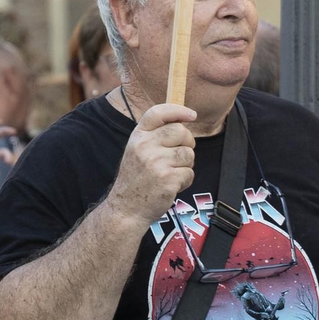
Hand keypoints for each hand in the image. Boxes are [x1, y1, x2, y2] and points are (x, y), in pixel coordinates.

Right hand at [105, 102, 196, 227]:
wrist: (126, 208)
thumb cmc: (136, 179)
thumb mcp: (137, 151)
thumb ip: (155, 136)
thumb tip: (183, 122)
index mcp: (138, 137)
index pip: (158, 112)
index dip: (177, 110)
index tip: (191, 115)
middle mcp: (145, 146)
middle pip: (181, 131)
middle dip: (187, 143)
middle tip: (180, 155)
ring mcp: (156, 162)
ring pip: (188, 153)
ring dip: (186, 164)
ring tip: (172, 173)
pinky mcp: (167, 179)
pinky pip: (189, 173)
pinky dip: (185, 180)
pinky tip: (172, 185)